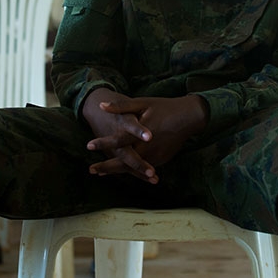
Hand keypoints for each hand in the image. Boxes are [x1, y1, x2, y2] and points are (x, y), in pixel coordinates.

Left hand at [83, 90, 208, 183]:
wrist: (188, 118)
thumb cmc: (163, 107)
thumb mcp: (141, 103)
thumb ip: (121, 107)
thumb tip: (101, 106)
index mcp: (140, 133)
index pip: (118, 140)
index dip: (102, 143)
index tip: (88, 146)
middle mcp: (147, 148)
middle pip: (124, 161)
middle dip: (107, 167)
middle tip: (91, 170)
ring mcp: (155, 156)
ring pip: (133, 168)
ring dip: (116, 171)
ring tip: (100, 173)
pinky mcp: (160, 160)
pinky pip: (143, 168)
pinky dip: (131, 170)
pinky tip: (119, 170)